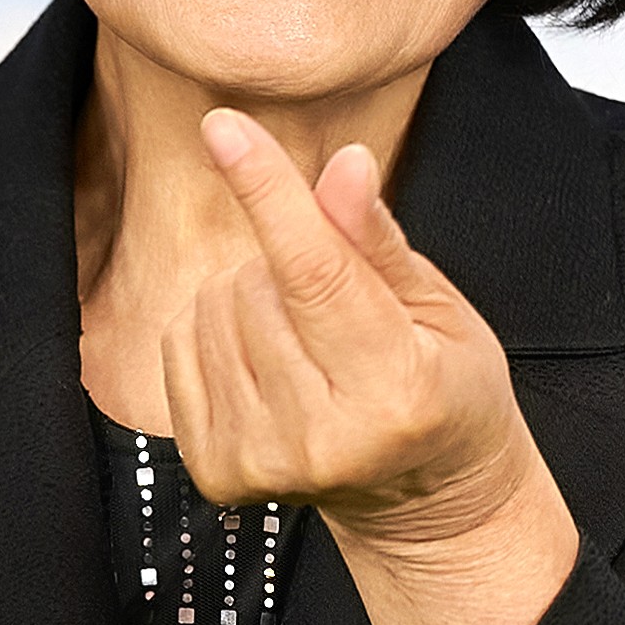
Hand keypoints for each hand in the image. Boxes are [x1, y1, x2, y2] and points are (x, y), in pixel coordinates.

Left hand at [171, 111, 579, 624]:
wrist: (421, 500)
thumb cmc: (443, 387)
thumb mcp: (440, 309)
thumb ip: (377, 242)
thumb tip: (342, 165)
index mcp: (397, 391)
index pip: (315, 272)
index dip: (268, 191)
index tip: (222, 125)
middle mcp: (323, 438)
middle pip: (257, 284)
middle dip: (285, 264)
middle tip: (335, 308)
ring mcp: (263, 463)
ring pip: (213, 309)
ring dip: (251, 298)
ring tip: (305, 339)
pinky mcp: (218, 473)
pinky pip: (180, 346)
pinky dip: (216, 333)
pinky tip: (266, 363)